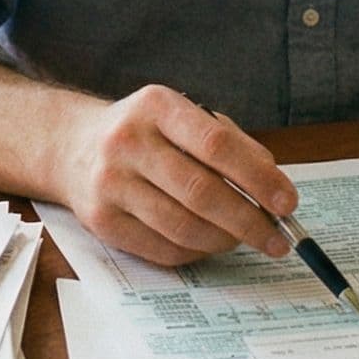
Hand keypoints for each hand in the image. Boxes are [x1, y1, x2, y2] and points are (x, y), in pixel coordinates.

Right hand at [50, 85, 297, 266]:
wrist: (71, 146)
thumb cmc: (144, 133)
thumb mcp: (182, 117)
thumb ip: (230, 143)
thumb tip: (273, 186)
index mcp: (156, 106)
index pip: (216, 145)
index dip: (258, 177)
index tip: (286, 202)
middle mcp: (127, 142)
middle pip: (201, 191)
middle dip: (248, 220)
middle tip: (277, 237)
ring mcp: (110, 183)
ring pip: (182, 226)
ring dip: (225, 240)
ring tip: (245, 239)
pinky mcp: (101, 221)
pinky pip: (162, 248)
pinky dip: (196, 252)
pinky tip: (211, 244)